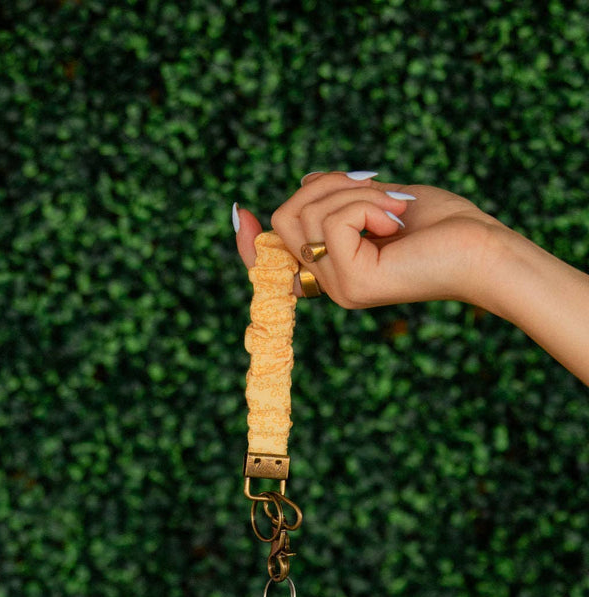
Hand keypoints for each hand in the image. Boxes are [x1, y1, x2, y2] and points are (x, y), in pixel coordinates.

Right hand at [234, 172, 500, 308]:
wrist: (481, 246)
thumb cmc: (441, 223)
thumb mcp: (379, 198)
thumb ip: (339, 195)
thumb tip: (305, 182)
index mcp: (334, 267)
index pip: (272, 259)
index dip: (250, 241)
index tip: (242, 213)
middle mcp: (330, 284)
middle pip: (286, 218)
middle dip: (326, 188)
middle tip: (377, 194)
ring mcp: (339, 288)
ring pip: (307, 215)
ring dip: (354, 194)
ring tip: (394, 210)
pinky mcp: (352, 285)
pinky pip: (332, 223)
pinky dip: (366, 206)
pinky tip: (395, 222)